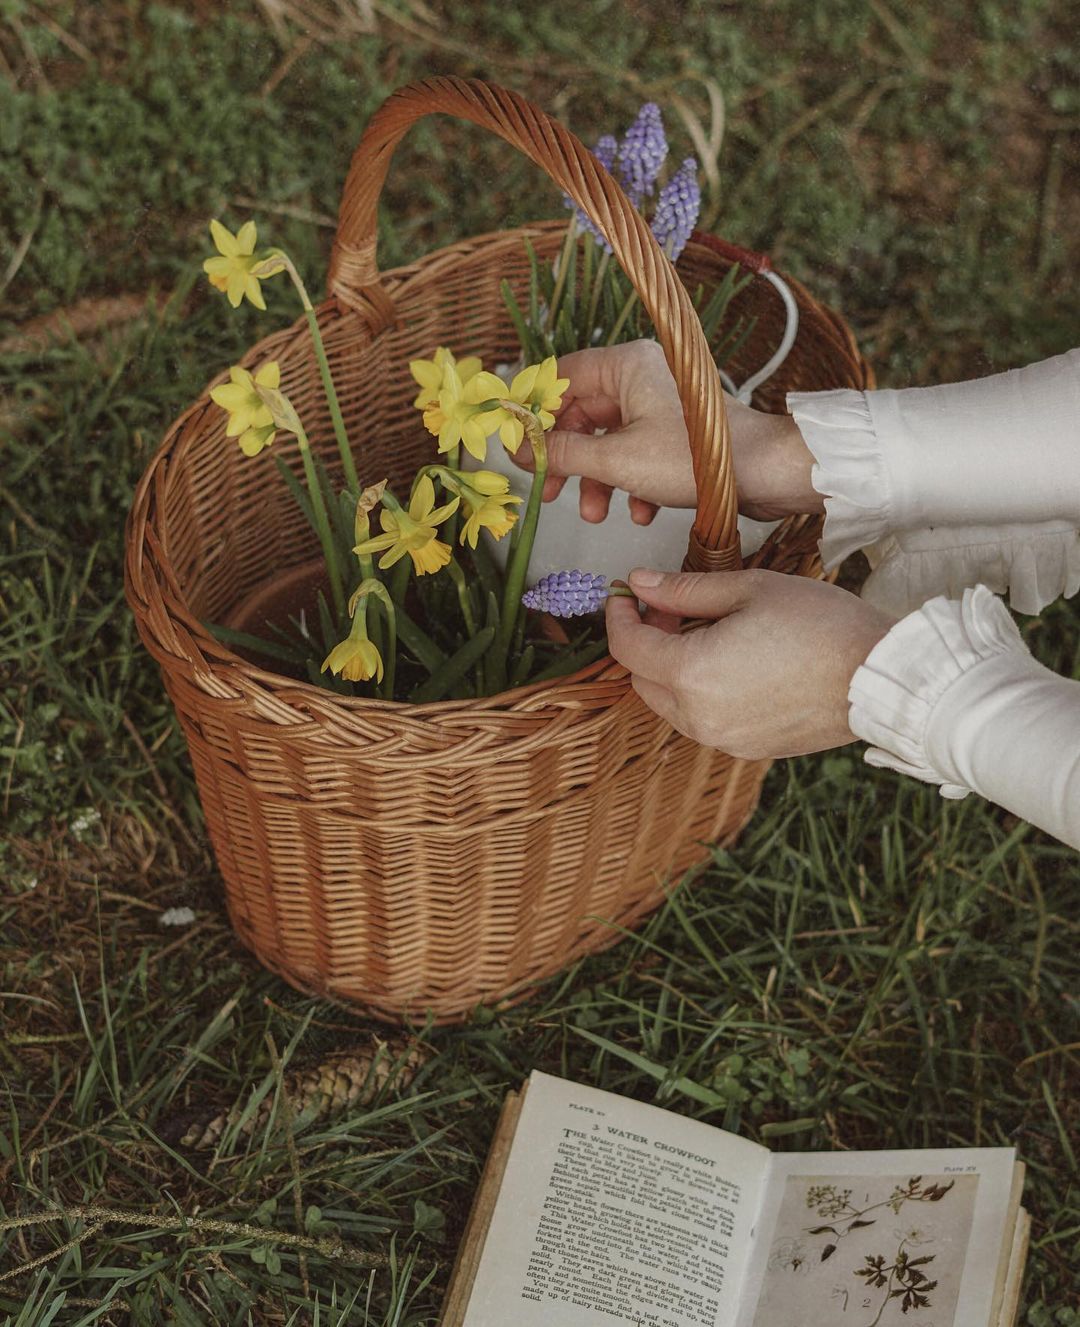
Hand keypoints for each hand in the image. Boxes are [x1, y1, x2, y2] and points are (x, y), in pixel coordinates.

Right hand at [533, 340, 822, 523]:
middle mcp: (643, 377)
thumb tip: (523, 450)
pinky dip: (630, 484)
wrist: (762, 474)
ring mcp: (660, 406)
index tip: (518, 444)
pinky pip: (636, 454)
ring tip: (596, 512)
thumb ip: (563, 453)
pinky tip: (639, 512)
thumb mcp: (616, 460)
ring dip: (597, 480)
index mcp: (626, 365)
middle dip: (567, 458)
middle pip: (582, 414)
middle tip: (550, 489)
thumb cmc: (697, 458)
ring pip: (608, 440)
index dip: (536, 413)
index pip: (561, 378)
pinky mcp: (675, 435)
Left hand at [605, 567, 894, 758]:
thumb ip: (685, 589)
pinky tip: (731, 661)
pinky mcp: (747, 748)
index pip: (628, 646)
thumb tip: (641, 583)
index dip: (619, 615)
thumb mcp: (749, 589)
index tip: (625, 593)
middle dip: (645, 640)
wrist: (880, 677)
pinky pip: (703, 720)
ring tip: (704, 631)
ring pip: (670, 703)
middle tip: (669, 606)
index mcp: (692, 674)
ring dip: (671, 668)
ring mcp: (723, 738)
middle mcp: (699, 716)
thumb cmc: (823, 626)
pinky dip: (699, 691)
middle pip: (642, 679)